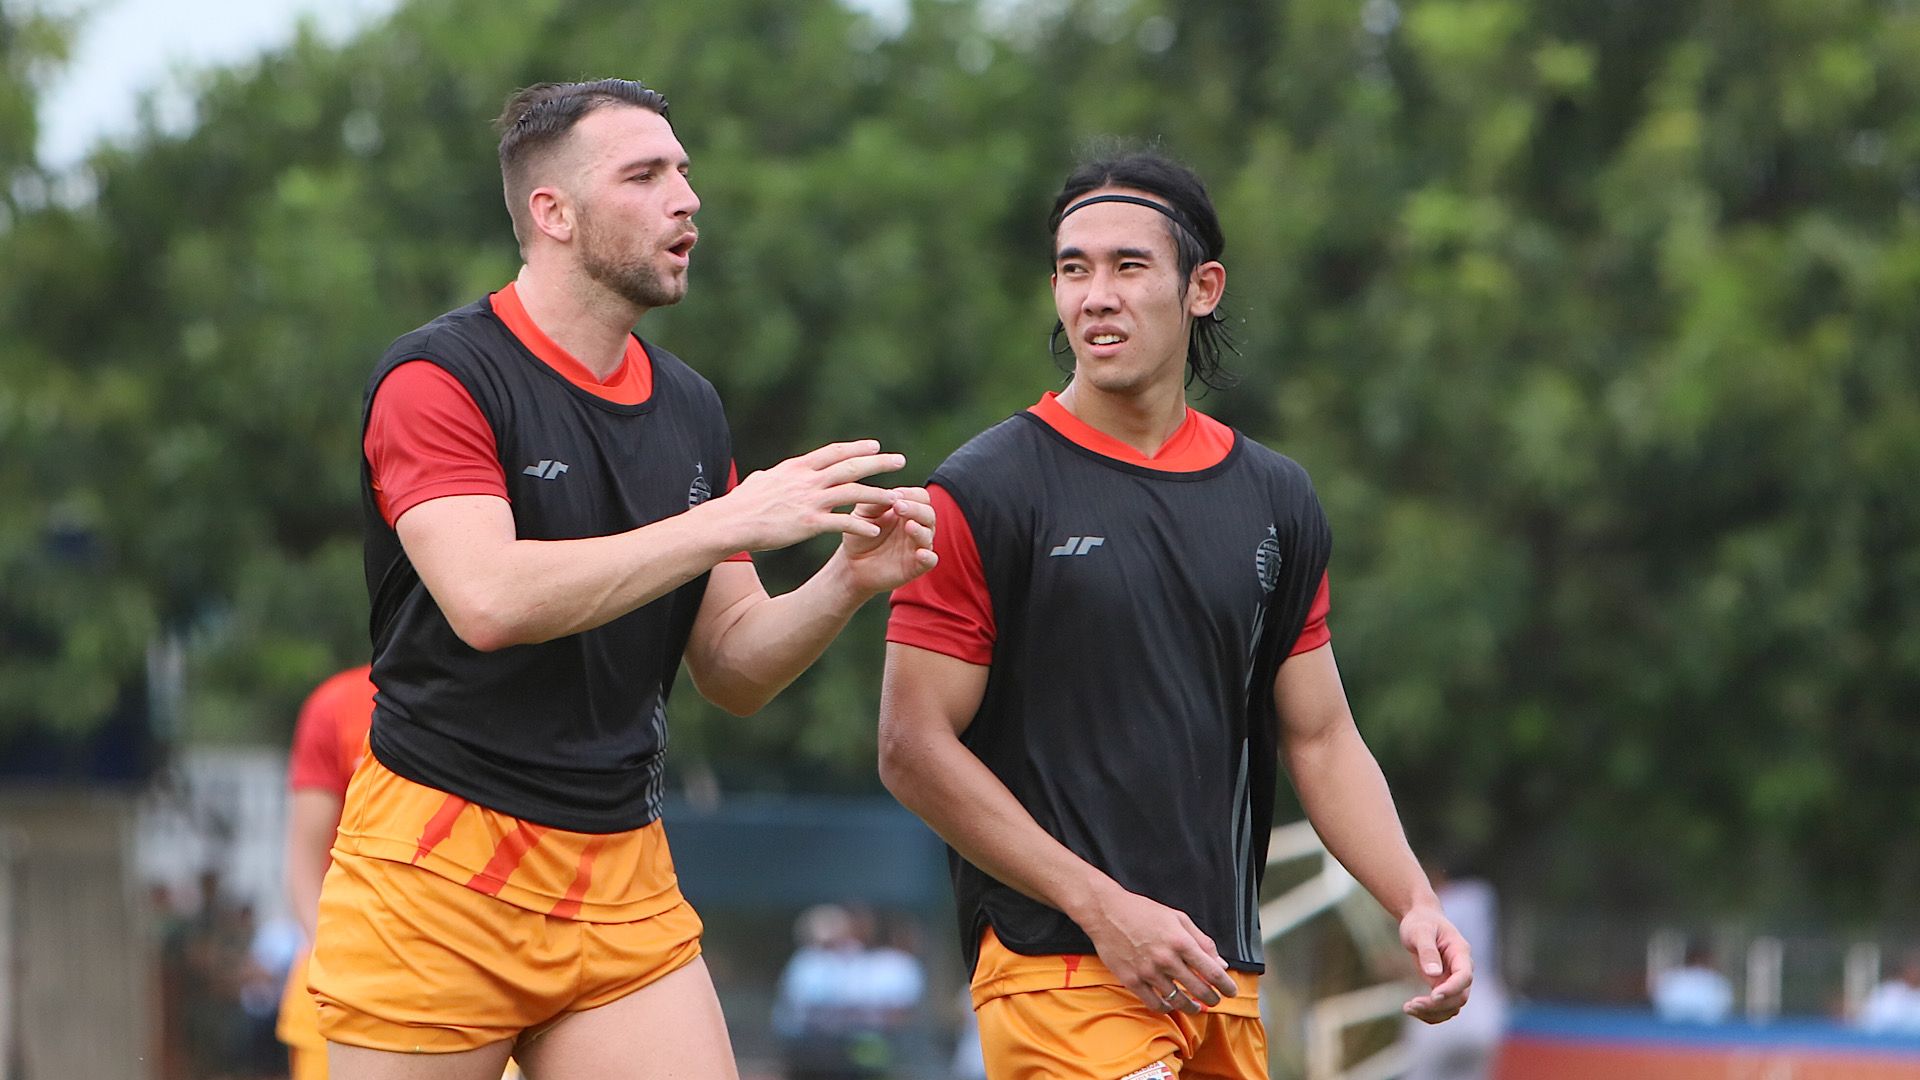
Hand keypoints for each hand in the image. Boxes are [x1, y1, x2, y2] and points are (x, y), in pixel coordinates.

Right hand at [714, 440, 903, 551]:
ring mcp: (809, 500)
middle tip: (900, 460)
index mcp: (797, 468)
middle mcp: (807, 480)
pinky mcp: (809, 523)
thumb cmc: (740, 505)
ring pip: (853, 492)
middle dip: (878, 463)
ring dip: (878, 494)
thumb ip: (770, 477)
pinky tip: (875, 530)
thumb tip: (766, 475)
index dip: (856, 448)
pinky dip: (860, 525)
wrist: (729, 522)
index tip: (875, 446)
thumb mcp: (759, 482)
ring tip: (898, 498)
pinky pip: (842, 523)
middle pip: (851, 466)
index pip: (834, 453)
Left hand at [836, 487, 936, 594]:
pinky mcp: (916, 566)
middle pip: (928, 513)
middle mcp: (916, 526)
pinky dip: (928, 557)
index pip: (920, 497)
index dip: (911, 495)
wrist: (850, 565)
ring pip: (929, 534)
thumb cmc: (859, 536)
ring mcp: (917, 546)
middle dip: (916, 509)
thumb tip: (893, 494)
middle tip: (899, 507)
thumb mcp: (862, 514)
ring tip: (909, 526)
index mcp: (906, 511)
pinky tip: (920, 553)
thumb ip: (875, 501)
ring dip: (921, 529)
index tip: (895, 495)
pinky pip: (930, 561)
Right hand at [1077, 885, 1240, 1014]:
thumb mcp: (1178, 918)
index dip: (1226, 985)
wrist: (1107, 912)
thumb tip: (1220, 963)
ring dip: (1191, 1007)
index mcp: (1180, 941)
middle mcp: (1166, 958)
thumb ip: (1202, 941)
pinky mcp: (1131, 980)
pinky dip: (1166, 1008)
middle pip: (1198, 989)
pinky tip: (1170, 1005)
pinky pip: (1154, 1003)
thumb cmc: (1144, 912)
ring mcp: (1148, 971)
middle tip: (1215, 1001)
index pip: (1212, 971)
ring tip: (1195, 1006)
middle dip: (1212, 999)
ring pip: (1178, 1000)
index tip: (1231, 991)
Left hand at [1400, 902, 1471, 1022]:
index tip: (1434, 995)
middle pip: (1460, 997)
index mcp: (1460, 952)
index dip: (1452, 988)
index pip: (1464, 976)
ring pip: (1452, 1006)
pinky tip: (1411, 1008)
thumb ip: (1428, 951)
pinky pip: (1442, 1007)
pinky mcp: (1443, 985)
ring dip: (1433, 1013)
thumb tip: (1434, 973)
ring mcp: (1453, 979)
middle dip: (1438, 1005)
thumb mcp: (1420, 931)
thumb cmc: (1421, 922)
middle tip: (1412, 1004)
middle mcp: (1461, 969)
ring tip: (1408, 1008)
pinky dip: (1429, 1013)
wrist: (1420, 919)